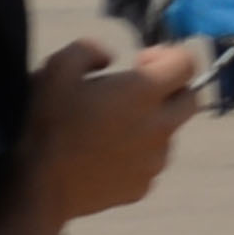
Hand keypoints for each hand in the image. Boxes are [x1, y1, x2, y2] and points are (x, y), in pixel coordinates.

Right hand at [22, 37, 199, 223]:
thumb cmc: (49, 123)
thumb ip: (88, 49)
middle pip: (190, 99)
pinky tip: (103, 153)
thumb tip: (109, 56)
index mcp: (142, 93)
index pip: (186, 64)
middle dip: (171, 88)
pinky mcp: (145, 184)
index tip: (141, 61)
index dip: (168, 55)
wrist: (42, 185)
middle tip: (134, 91)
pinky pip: (149, 161)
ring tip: (107, 127)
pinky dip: (135, 152)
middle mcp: (159, 127)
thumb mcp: (56, 69)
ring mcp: (155, 160)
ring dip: (149, 123)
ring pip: (167, 132)